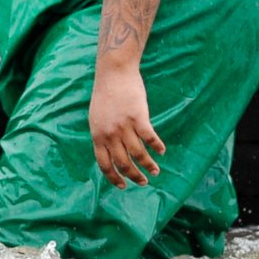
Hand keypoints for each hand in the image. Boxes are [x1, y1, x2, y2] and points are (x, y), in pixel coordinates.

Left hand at [89, 62, 165, 188]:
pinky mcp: (138, 117)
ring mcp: (124, 126)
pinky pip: (149, 138)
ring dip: (148, 166)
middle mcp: (110, 134)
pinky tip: (162, 151)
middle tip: (144, 182)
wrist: (114, 72)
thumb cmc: (106, 93)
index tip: (123, 186)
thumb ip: (102, 134)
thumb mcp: (96, 118)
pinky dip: (157, 147)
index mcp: (97, 136)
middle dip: (135, 176)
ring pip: (138, 154)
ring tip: (156, 172)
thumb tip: (110, 151)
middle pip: (123, 163)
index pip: (104, 165)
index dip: (114, 178)